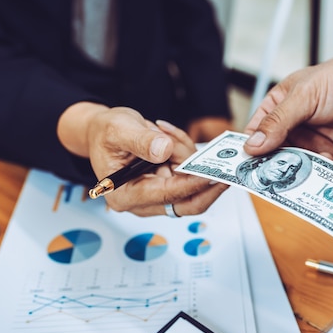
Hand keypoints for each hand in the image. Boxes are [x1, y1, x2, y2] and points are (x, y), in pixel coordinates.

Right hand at [57, 102, 226, 216]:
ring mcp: (158, 197)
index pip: (168, 196)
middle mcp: (143, 203)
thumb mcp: (119, 129)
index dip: (192, 184)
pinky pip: (190, 175)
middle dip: (207, 184)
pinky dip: (187, 155)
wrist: (105, 132)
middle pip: (187, 203)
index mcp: (125, 195)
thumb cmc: (106, 134)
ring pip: (192, 186)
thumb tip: (164, 150)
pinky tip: (171, 138)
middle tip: (228, 170)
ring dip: (190, 158)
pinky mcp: (169, 188)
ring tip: (167, 133)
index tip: (213, 174)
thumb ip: (141, 141)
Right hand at [243, 45, 332, 164]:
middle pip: (272, 156)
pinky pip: (321, 173)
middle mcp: (293, 130)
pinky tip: (326, 163)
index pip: (254, 134)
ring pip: (295, 168)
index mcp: (279, 110)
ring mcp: (312, 145)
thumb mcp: (304, 96)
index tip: (242, 166)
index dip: (247, 150)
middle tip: (268, 178)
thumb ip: (278, 122)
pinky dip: (320, 175)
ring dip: (296, 172)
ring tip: (297, 174)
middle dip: (271, 167)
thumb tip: (252, 145)